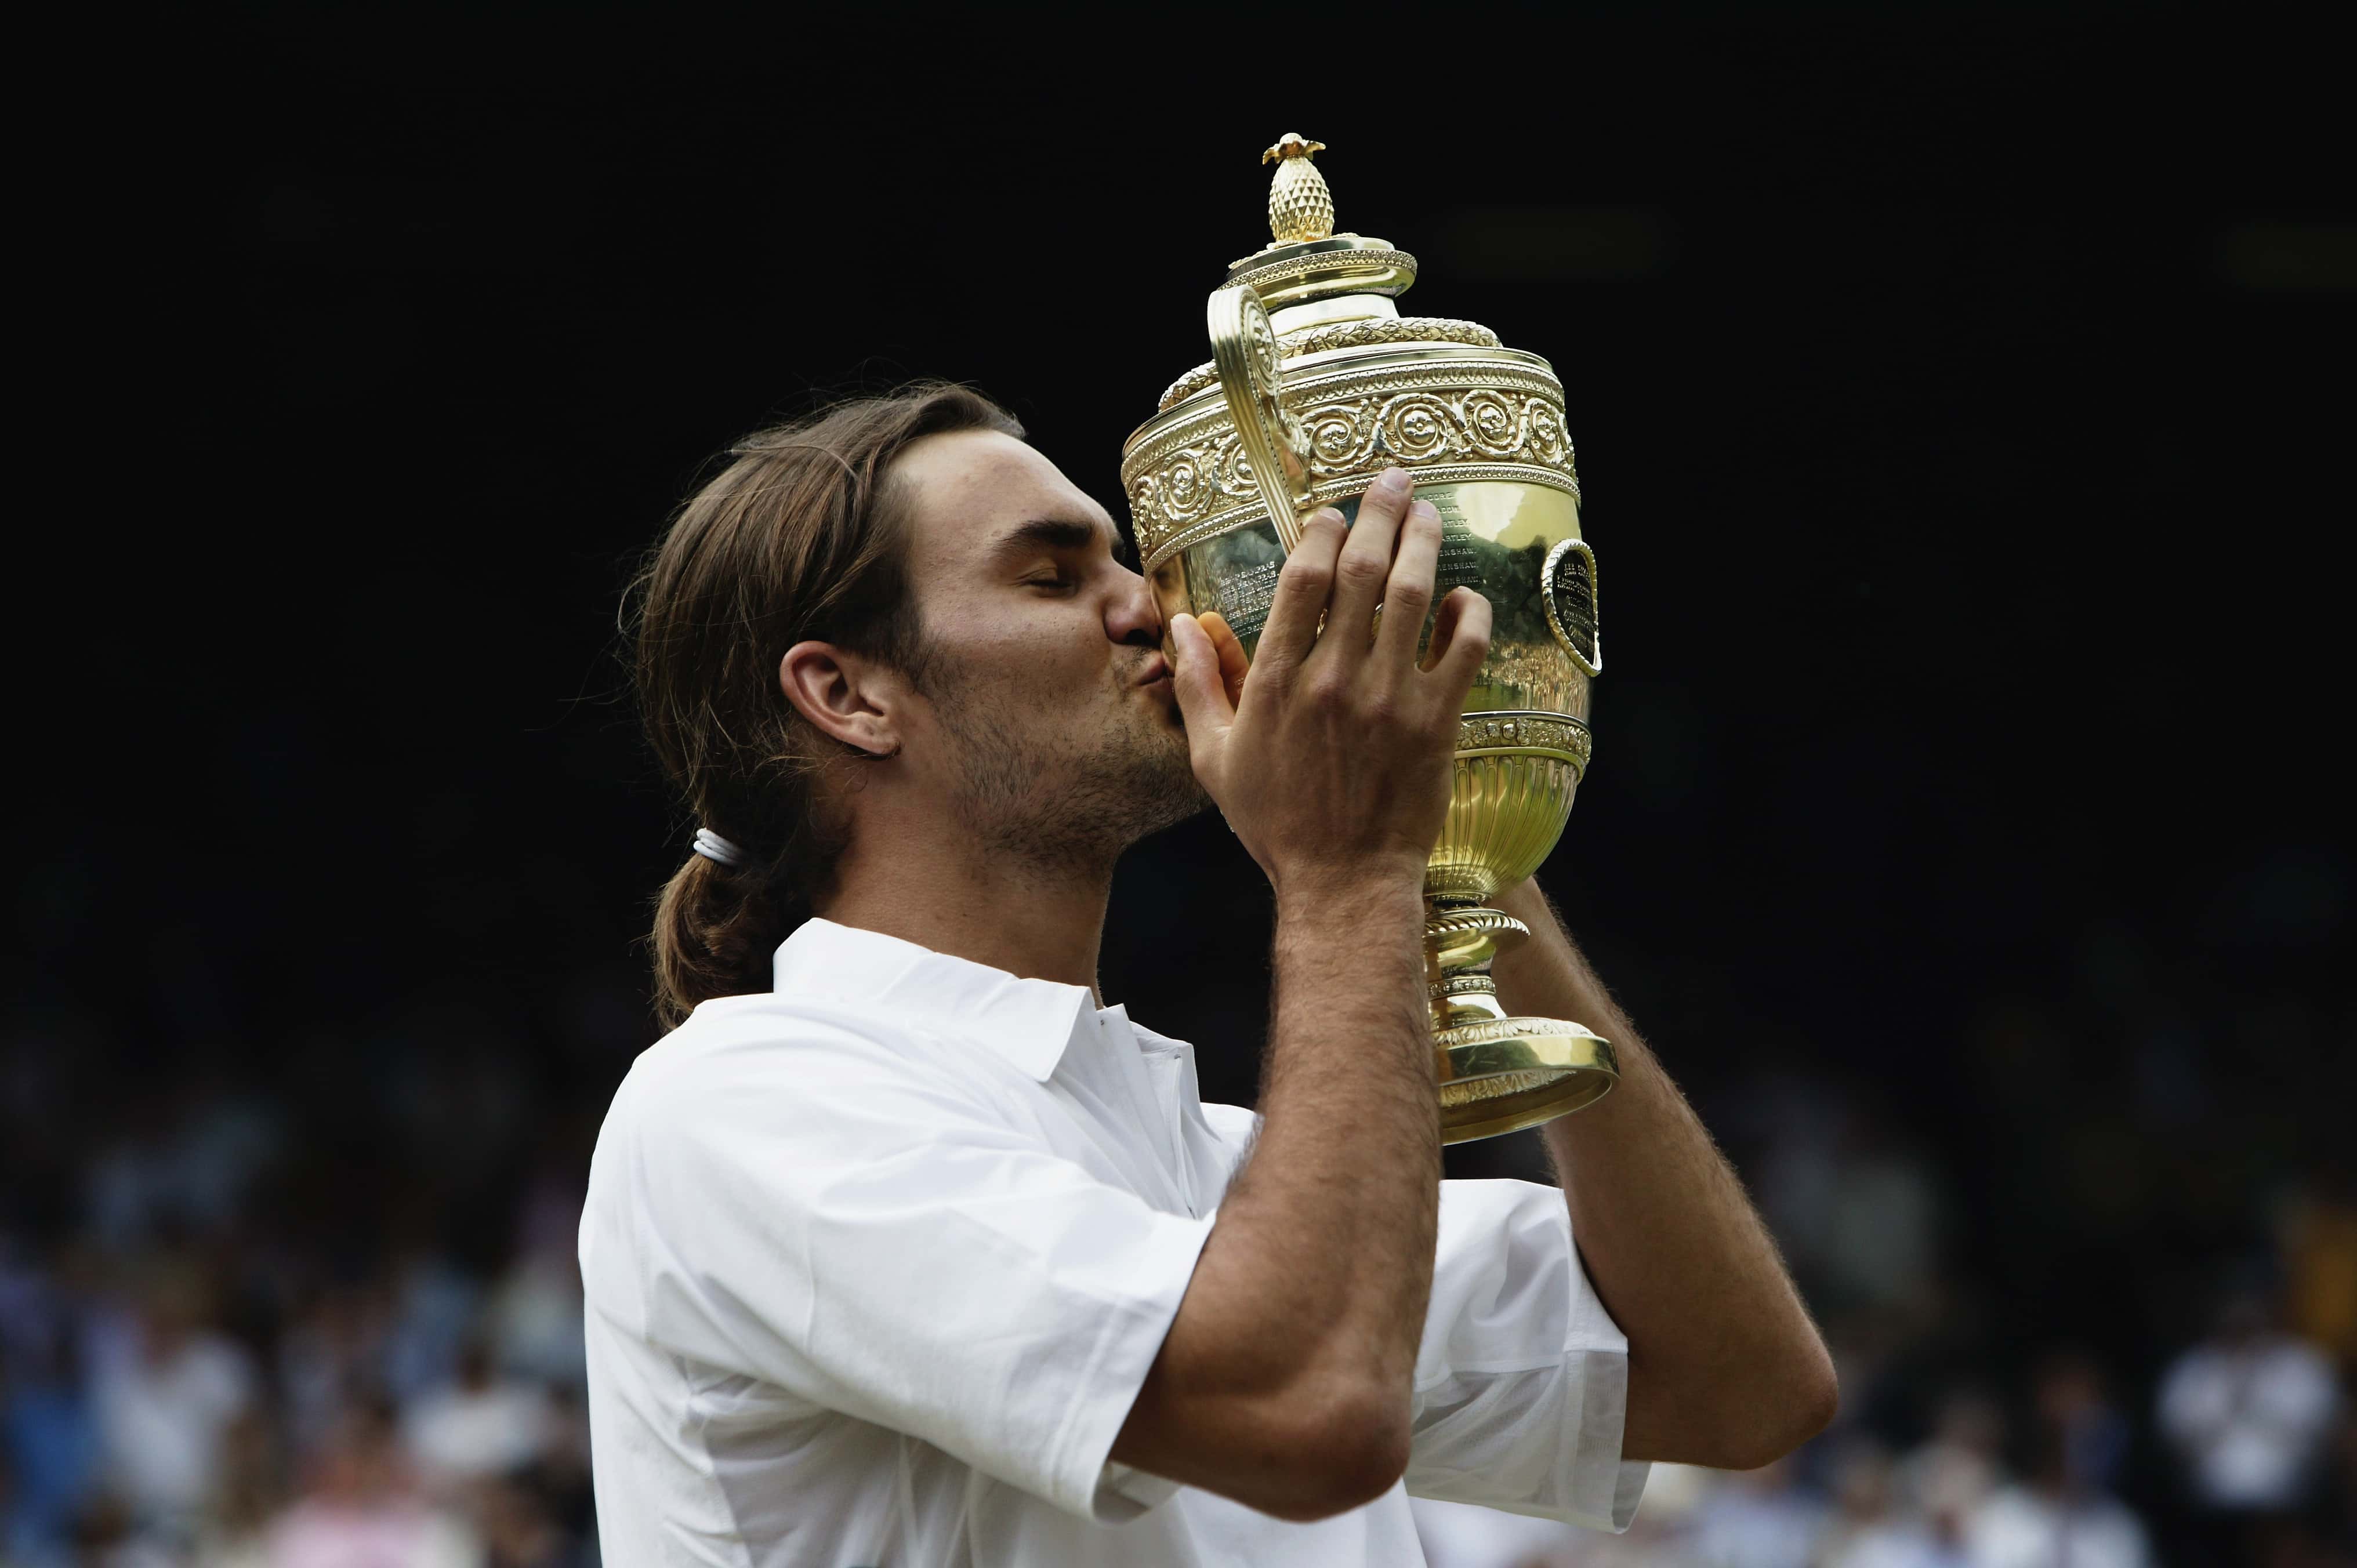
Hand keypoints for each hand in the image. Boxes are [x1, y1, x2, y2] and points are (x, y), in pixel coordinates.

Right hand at [1169, 468, 1491, 902]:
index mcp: (1277, 684)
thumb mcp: (1215, 758)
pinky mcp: (1436, 722)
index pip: (1302, 582)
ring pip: (1414, 597)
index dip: (1321, 534)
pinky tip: (1462, 597)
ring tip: (1427, 514)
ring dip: (1423, 544)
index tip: (1332, 513)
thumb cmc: (1276, 824)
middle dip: (1379, 515)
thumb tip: (1179, 623)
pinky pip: (1463, 650)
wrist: (1344, 883)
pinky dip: (1468, 614)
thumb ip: (1197, 686)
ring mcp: (1390, 699)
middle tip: (1393, 481)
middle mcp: (1335, 679)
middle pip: (1362, 572)